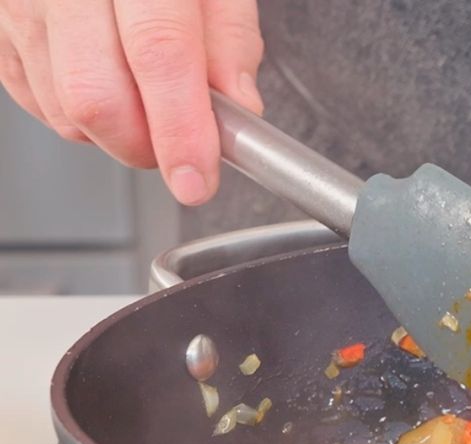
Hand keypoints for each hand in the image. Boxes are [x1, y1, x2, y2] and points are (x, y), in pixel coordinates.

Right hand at [0, 0, 263, 204]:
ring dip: (112, 134)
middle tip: (180, 148)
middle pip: (95, 95)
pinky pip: (29, 95)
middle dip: (145, 146)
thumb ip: (230, 37)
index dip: (180, 129)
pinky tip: (104, 86)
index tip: (196, 177)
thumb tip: (237, 107)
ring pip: (60, 106)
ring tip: (146, 103)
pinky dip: (74, 115)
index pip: (158, 54)